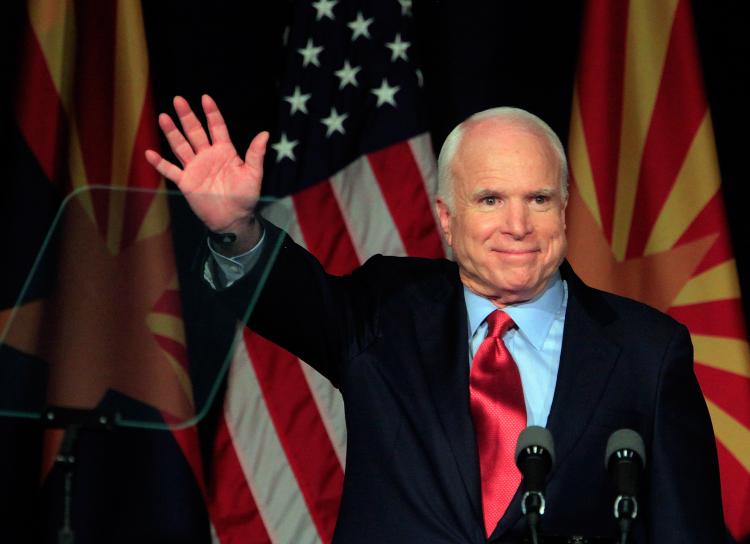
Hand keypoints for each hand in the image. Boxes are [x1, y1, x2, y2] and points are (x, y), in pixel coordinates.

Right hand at [145, 95, 267, 251]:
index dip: (211, 113)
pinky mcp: (186, 182)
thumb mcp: (253, 174)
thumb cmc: (246, 196)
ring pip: (181, 146)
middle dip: (187, 116)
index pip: (217, 127)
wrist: (233, 218)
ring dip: (172, 133)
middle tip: (178, 99)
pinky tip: (149, 153)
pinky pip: (170, 171)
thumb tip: (265, 133)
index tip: (205, 98)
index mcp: (224, 151)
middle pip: (195, 132)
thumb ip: (255, 154)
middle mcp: (207, 156)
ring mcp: (195, 168)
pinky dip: (160, 163)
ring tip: (163, 117)